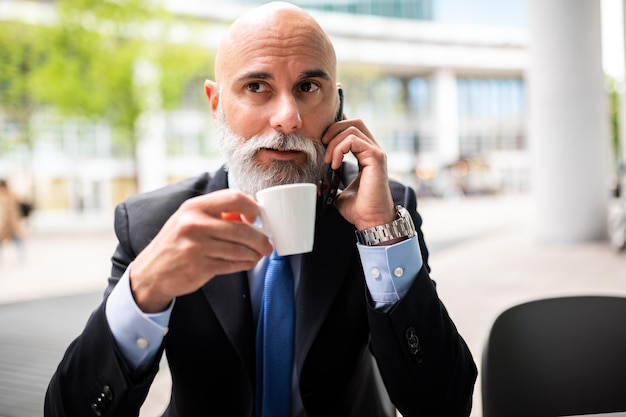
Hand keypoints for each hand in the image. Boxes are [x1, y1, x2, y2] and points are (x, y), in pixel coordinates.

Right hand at [129, 189, 272, 312]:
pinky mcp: (199, 267)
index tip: (258, 217)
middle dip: (260, 238)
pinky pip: (232, 264)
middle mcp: (194, 224)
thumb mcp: (189, 220)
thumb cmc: (176, 243)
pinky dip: (245, 264)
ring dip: (255, 253)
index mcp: (194, 207)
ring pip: (239, 249)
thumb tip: (250, 213)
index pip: (234, 198)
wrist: (150, 272)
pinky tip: (248, 262)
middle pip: (241, 228)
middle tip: (267, 244)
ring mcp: (196, 247)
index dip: (252, 207)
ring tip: (259, 254)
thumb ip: (217, 214)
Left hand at [322, 118, 395, 229]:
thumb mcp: (338, 192)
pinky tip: (334, 164)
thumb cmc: (358, 209)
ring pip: (352, 129)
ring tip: (328, 160)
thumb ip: (330, 182)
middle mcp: (373, 150)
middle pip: (354, 122)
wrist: (370, 220)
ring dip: (334, 142)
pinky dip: (339, 149)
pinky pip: (353, 140)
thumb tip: (316, 181)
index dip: (336, 129)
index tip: (322, 143)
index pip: (353, 129)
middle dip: (334, 129)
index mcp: (366, 155)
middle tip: (322, 146)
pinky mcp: (376, 157)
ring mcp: (376, 152)